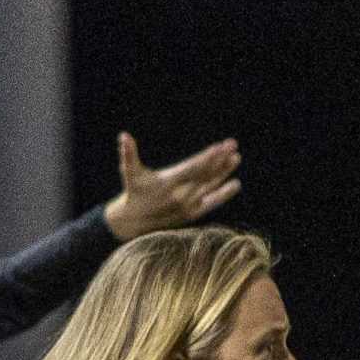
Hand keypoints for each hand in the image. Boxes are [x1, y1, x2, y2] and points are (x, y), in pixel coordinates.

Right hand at [103, 135, 240, 237]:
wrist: (133, 223)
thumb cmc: (133, 192)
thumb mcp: (129, 173)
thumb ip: (128, 154)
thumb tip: (123, 136)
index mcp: (167, 182)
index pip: (192, 167)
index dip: (208, 157)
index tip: (220, 147)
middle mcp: (180, 195)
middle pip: (205, 174)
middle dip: (220, 159)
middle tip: (232, 144)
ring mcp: (188, 206)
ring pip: (210, 186)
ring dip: (224, 172)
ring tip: (236, 158)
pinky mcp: (192, 214)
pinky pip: (211, 203)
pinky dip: (223, 194)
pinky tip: (235, 184)